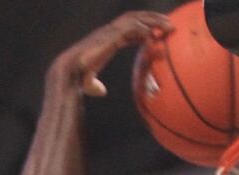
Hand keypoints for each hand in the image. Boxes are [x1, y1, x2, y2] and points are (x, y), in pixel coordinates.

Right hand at [52, 10, 172, 97]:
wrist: (69, 74)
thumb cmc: (77, 80)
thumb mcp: (90, 82)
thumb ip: (96, 85)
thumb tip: (102, 91)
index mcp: (106, 40)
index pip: (128, 29)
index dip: (143, 29)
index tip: (157, 33)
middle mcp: (108, 32)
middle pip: (134, 19)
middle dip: (152, 18)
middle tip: (169, 24)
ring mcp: (109, 32)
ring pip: (135, 19)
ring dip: (153, 20)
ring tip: (169, 25)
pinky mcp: (110, 35)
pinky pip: (131, 27)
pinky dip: (144, 29)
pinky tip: (155, 36)